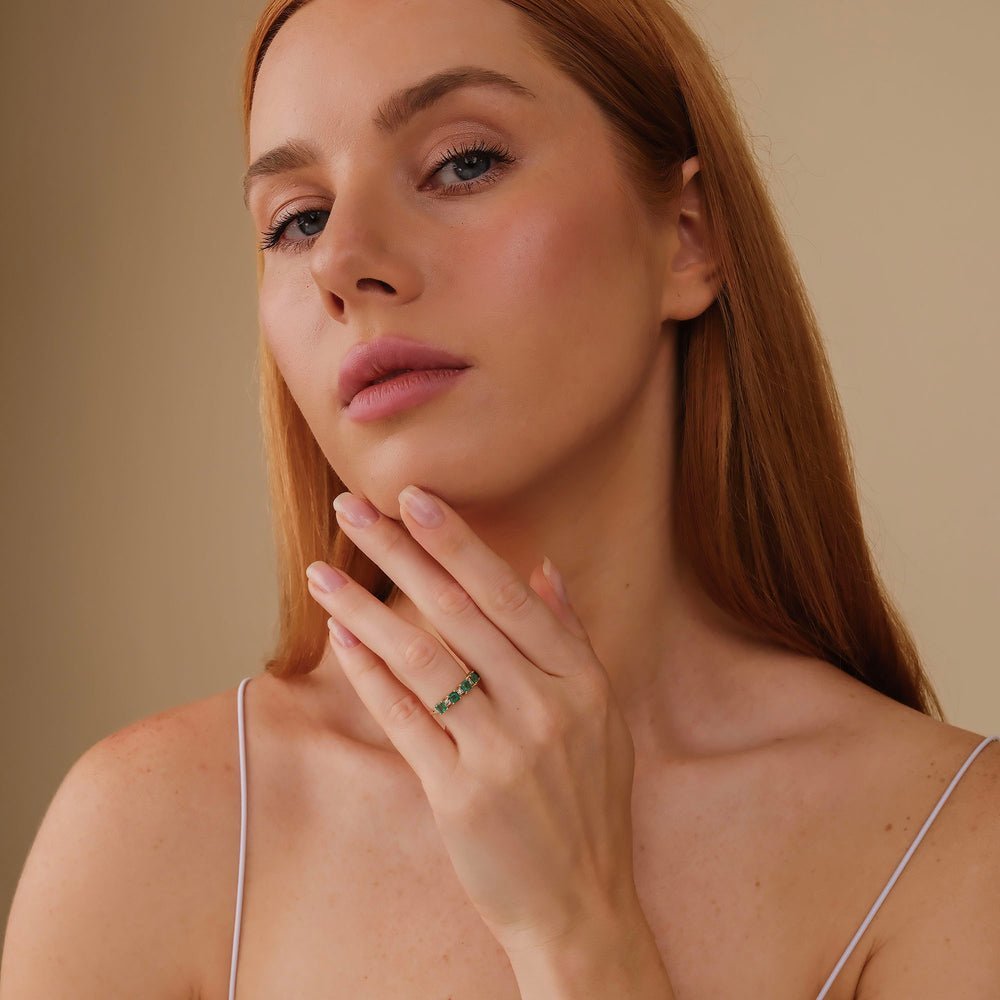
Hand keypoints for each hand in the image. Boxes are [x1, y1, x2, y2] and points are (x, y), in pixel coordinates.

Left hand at [304, 485, 638, 956]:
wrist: (581, 904)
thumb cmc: (588, 804)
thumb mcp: (602, 716)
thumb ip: (571, 638)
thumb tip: (544, 568)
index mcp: (580, 681)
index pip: (508, 594)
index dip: (457, 543)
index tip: (415, 497)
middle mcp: (545, 708)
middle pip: (460, 614)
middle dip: (401, 554)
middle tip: (353, 508)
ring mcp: (503, 752)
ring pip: (424, 660)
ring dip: (367, 608)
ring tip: (322, 571)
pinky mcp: (460, 794)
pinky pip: (405, 720)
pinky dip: (370, 675)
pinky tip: (342, 637)